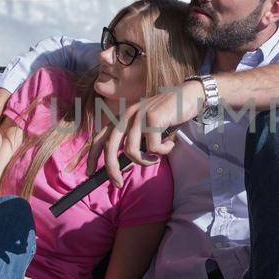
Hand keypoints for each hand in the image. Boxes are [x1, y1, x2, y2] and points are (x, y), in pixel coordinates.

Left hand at [87, 82, 204, 185]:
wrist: (189, 96)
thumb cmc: (168, 115)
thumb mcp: (146, 128)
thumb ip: (134, 142)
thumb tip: (124, 165)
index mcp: (122, 117)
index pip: (99, 137)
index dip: (91, 156)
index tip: (89, 172)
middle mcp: (127, 115)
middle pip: (109, 146)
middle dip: (111, 168)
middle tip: (118, 183)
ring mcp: (139, 115)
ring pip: (132, 150)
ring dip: (145, 161)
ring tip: (155, 158)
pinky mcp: (153, 117)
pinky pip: (153, 147)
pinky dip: (163, 151)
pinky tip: (170, 144)